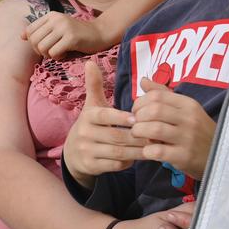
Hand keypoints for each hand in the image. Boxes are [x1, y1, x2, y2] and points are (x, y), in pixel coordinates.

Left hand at [22, 11, 106, 57]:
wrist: (100, 33)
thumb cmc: (77, 33)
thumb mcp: (57, 28)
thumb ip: (41, 31)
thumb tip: (21, 36)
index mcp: (50, 16)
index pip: (29, 31)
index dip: (33, 43)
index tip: (44, 46)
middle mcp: (56, 19)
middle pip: (34, 40)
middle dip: (40, 51)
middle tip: (51, 52)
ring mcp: (64, 28)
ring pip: (42, 48)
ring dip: (49, 55)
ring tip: (59, 53)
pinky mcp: (71, 38)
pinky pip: (54, 53)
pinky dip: (58, 57)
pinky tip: (66, 54)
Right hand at [62, 62, 145, 187]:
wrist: (73, 153)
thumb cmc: (90, 125)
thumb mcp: (91, 105)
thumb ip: (94, 85)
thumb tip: (90, 62)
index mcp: (88, 117)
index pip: (105, 116)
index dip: (120, 118)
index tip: (137, 119)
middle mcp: (85, 134)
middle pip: (116, 136)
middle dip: (137, 136)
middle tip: (156, 134)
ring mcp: (87, 151)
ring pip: (118, 152)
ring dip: (137, 150)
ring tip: (153, 145)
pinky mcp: (92, 166)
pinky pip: (116, 165)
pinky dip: (129, 161)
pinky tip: (139, 156)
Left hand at [130, 78, 215, 179]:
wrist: (220, 156)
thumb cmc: (197, 131)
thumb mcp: (185, 110)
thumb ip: (163, 95)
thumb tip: (143, 81)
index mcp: (188, 104)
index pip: (157, 96)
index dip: (140, 102)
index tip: (137, 111)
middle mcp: (189, 119)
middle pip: (154, 110)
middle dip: (138, 117)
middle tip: (135, 124)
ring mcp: (188, 138)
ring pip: (154, 129)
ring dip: (139, 132)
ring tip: (139, 135)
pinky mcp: (185, 156)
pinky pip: (158, 151)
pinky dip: (147, 150)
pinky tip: (148, 150)